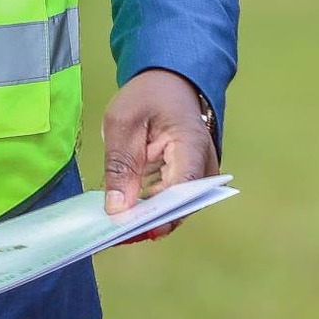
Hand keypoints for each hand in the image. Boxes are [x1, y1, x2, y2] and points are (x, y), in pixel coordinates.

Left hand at [102, 68, 218, 240]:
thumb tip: (118, 208)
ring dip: (147, 218)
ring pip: (175, 208)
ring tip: (114, 228)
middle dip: (148, 221)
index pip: (182, 188)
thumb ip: (120, 165)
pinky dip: (148, 209)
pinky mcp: (187, 181)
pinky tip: (123, 214)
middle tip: (115, 233)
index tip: (137, 229)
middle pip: (180, 205)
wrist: (168, 85)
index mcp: (191, 145)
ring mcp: (199, 176)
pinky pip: (169, 201)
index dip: (161, 213)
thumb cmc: (147, 98)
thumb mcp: (122, 123)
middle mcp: (204, 166)